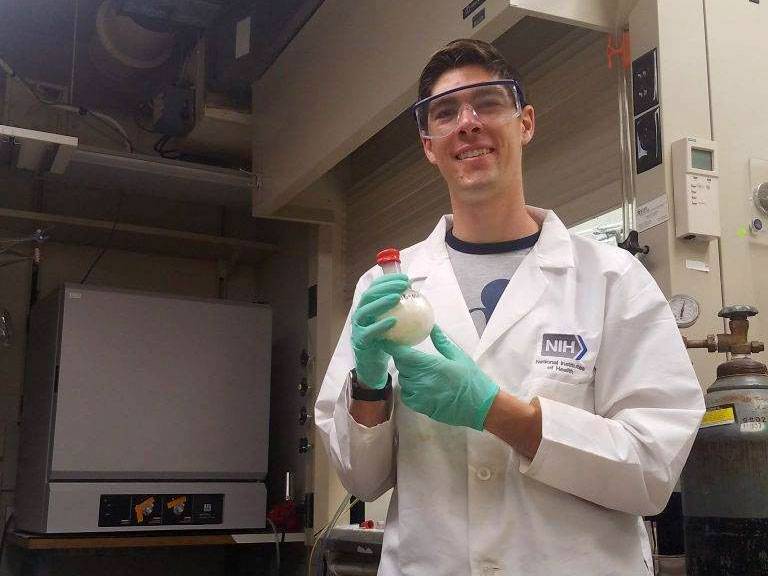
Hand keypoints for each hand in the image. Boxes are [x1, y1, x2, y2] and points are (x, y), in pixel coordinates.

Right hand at [351, 273, 409, 388]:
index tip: (405, 277)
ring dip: (381, 302)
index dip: (388, 280)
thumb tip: (417, 297)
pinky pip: (369, 332)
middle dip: (385, 287)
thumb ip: (399, 311)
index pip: (375, 288)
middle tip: (403, 285)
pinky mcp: (360, 342)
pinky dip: (381, 325)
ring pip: (365, 311)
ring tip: (397, 297)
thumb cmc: (385, 341)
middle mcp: (360, 315)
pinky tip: (394, 321)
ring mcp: (358, 328)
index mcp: (368, 307)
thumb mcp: (392, 324)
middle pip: (369, 295)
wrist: (373, 365)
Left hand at [383, 325, 499, 429]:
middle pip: (401, 366)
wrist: (481, 406)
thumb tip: (432, 327)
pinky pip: (406, 396)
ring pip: (403, 380)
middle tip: (408, 354)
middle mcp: (422, 380)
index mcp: (431, 365)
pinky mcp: (422, 408)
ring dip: (406, 374)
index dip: (392, 347)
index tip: (387, 341)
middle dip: (402, 359)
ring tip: (417, 370)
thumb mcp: (459, 356)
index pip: (403, 354)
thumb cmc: (472, 379)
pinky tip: (418, 386)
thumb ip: (442, 342)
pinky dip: (408, 389)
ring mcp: (420, 395)